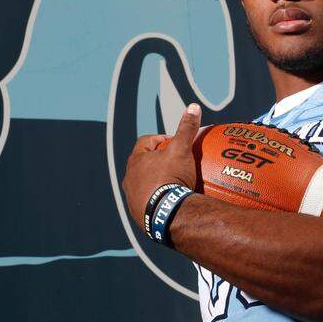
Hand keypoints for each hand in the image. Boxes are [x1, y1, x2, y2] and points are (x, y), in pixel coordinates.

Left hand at [121, 104, 201, 225]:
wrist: (166, 213)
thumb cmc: (170, 178)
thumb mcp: (181, 150)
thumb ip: (186, 129)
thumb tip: (193, 107)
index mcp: (136, 160)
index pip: (145, 142)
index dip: (160, 139)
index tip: (173, 143)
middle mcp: (129, 178)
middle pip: (143, 164)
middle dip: (157, 161)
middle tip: (175, 163)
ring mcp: (132, 198)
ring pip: (143, 184)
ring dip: (155, 182)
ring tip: (173, 184)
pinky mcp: (138, 214)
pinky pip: (148, 203)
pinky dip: (157, 200)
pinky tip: (170, 202)